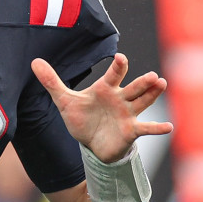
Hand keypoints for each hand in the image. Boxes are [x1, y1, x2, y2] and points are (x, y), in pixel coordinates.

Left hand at [32, 53, 172, 162]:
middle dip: (143, 82)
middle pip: (133, 87)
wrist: (90, 143)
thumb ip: (52, 82)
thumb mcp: (65, 101)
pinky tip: (169, 128)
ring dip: (152, 94)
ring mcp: (128, 114)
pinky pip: (146, 128)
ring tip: (162, 84)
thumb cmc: (82, 118)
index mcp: (105, 88)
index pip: (113, 75)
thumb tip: (34, 62)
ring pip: (143, 102)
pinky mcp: (131, 131)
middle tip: (153, 75)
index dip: (118, 67)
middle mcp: (120, 98)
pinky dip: (157, 128)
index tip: (121, 58)